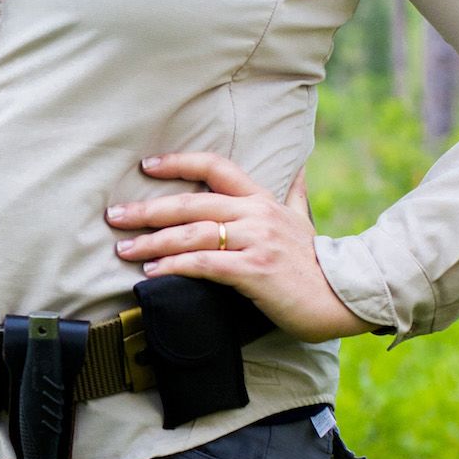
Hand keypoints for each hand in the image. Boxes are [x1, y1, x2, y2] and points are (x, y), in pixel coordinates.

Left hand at [104, 151, 376, 343]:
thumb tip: (300, 168)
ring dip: (152, 242)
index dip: (179, 162)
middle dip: (148, 210)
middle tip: (115, 216)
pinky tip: (153, 271)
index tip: (146, 165)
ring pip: (192, 234)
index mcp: (262, 199)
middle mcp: (256, 213)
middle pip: (191, 202)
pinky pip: (204, 264)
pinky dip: (175, 266)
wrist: (343, 296)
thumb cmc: (317, 263)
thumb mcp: (303, 221)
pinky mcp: (254, 270)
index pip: (216, 166)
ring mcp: (255, 241)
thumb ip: (295, 195)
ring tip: (124, 250)